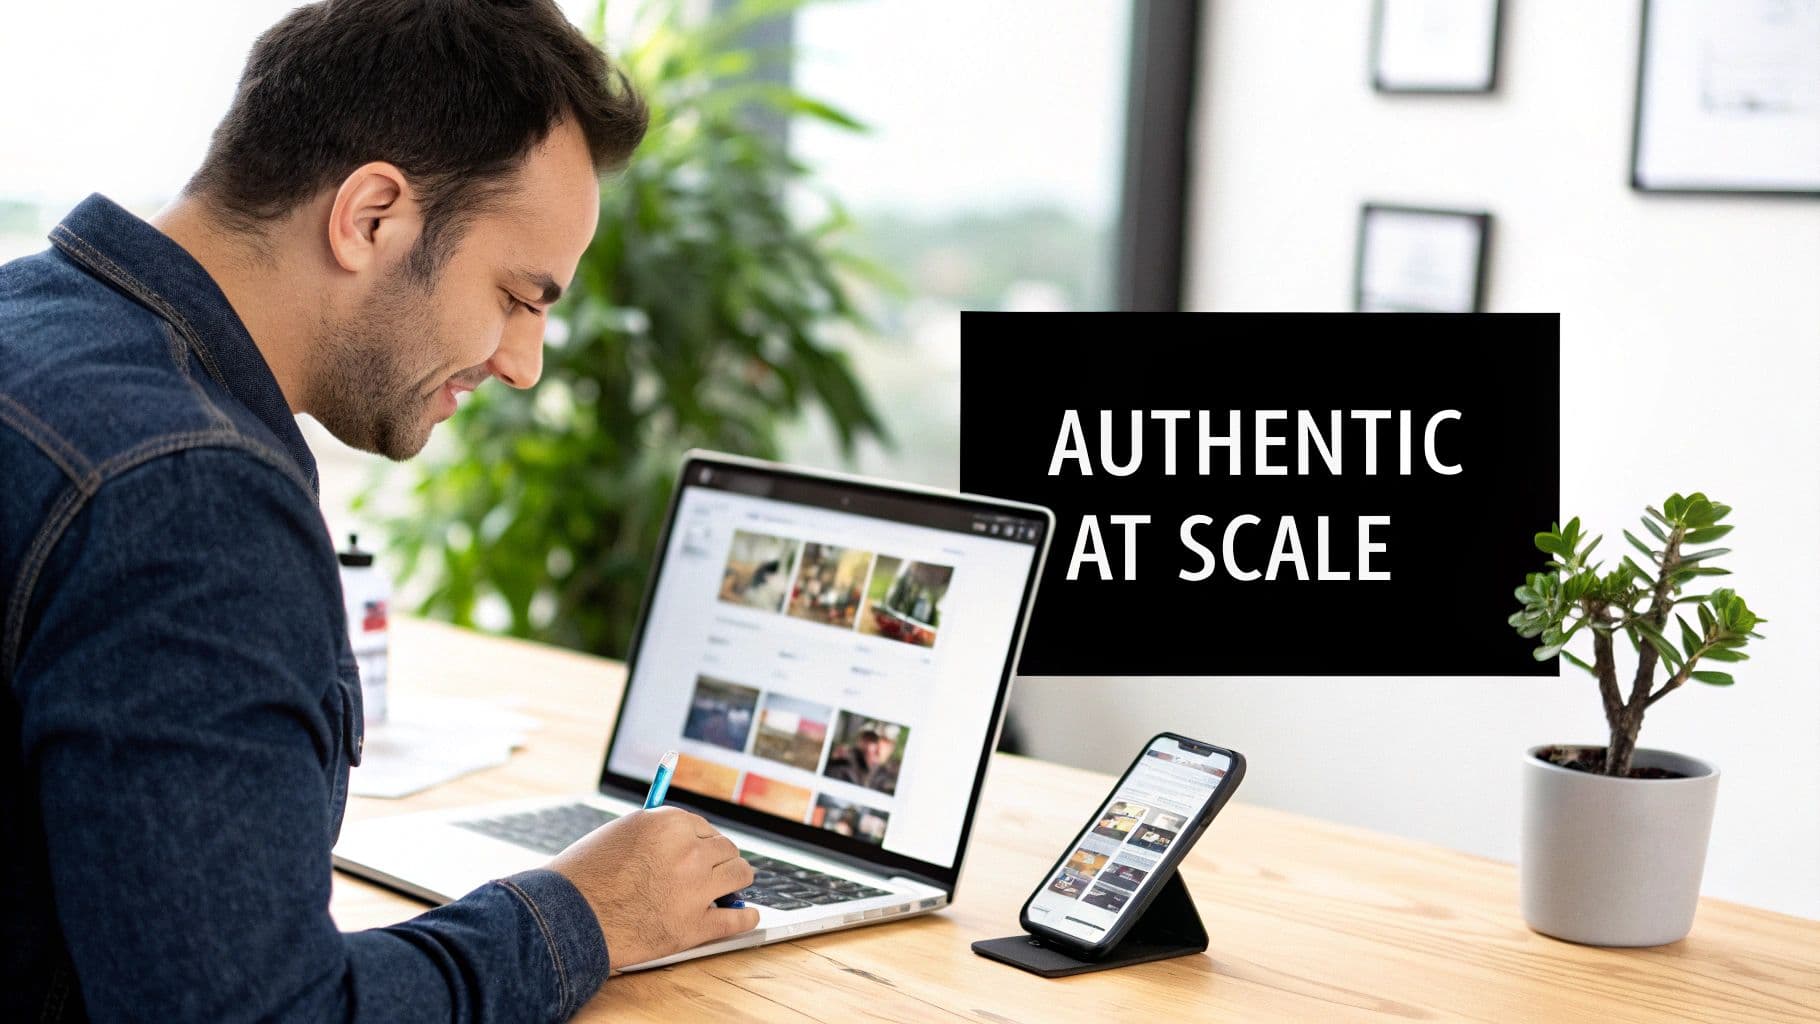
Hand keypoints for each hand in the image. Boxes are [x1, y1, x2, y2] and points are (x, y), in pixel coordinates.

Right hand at [547, 806, 758, 969]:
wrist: (567, 918)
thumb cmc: (585, 876)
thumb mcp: (620, 834)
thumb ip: (655, 834)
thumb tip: (683, 838)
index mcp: (669, 823)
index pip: (703, 827)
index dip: (702, 842)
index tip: (703, 850)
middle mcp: (689, 852)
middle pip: (726, 849)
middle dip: (720, 860)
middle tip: (717, 870)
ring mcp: (695, 889)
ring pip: (739, 876)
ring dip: (737, 881)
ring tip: (734, 887)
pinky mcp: (695, 926)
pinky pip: (737, 919)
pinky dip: (744, 917)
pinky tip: (746, 914)